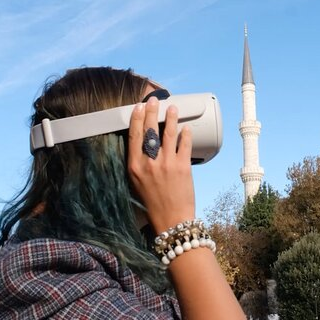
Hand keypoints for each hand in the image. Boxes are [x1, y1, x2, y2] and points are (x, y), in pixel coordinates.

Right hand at [127, 96, 194, 232]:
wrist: (171, 220)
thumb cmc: (152, 203)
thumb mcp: (136, 183)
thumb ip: (138, 164)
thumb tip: (142, 144)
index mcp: (134, 167)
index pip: (133, 136)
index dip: (136, 119)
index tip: (138, 107)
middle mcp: (149, 163)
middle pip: (149, 130)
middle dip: (151, 112)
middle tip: (153, 101)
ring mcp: (166, 163)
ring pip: (168, 133)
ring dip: (170, 118)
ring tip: (172, 108)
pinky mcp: (183, 166)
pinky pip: (184, 144)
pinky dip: (185, 134)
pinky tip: (186, 127)